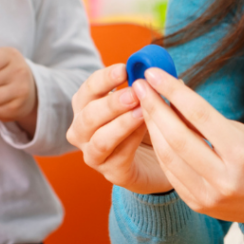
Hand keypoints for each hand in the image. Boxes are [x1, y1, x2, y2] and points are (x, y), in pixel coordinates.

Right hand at [67, 64, 171, 193]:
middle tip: (135, 92)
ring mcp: (94, 155)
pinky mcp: (112, 173)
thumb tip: (160, 70)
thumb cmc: (148, 124)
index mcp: (87, 107)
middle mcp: (83, 132)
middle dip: (111, 102)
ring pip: (99, 140)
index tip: (124, 69)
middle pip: (88, 115)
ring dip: (121, 124)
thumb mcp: (148, 101)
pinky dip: (131, 142)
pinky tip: (147, 130)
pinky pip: (117, 158)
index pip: (88, 90)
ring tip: (142, 111)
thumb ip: (150, 86)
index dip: (104, 78)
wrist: (160, 161)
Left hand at [132, 67, 243, 227]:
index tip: (154, 73)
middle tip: (140, 86)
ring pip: (168, 156)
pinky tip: (153, 130)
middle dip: (154, 108)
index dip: (173, 91)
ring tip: (143, 105)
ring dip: (152, 128)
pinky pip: (171, 172)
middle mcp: (224, 177)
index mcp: (241, 153)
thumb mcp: (242, 133)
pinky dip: (160, 149)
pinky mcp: (197, 204)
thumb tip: (170, 99)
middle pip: (177, 137)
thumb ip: (207, 122)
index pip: (199, 115)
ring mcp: (208, 195)